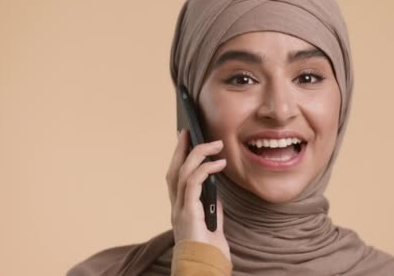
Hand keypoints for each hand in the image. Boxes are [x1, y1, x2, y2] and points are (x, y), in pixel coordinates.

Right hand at [166, 129, 229, 259]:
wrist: (205, 270)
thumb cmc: (209, 253)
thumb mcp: (213, 224)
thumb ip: (212, 207)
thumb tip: (215, 188)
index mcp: (180, 209)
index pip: (175, 177)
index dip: (178, 158)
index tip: (185, 140)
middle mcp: (176, 207)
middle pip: (173, 170)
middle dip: (180, 149)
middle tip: (188, 131)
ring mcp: (180, 210)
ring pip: (182, 173)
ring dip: (198, 154)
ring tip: (214, 144)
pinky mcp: (188, 212)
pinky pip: (193, 183)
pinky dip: (206, 169)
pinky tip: (219, 163)